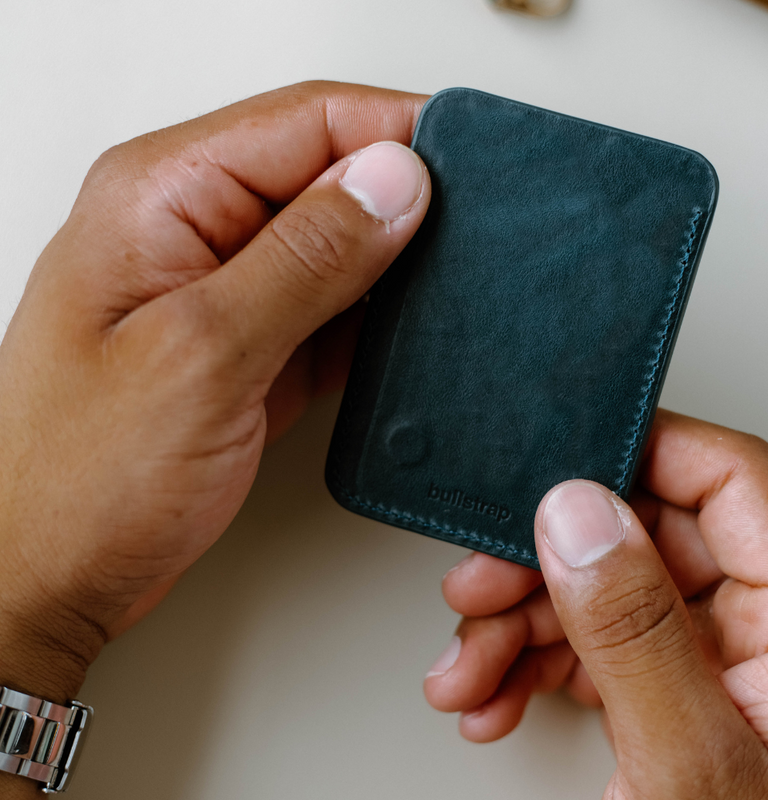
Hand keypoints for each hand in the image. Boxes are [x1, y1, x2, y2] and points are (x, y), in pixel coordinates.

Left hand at [0, 81, 429, 722]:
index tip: (475, 164)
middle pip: (326, 176)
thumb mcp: (203, 355)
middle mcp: (194, 230)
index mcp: (162, 197)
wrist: (50, 574)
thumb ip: (305, 260)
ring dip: (398, 262)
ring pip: (337, 244)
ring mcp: (225, 290)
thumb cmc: (81, 478)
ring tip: (459, 284)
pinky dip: (377, 318)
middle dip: (407, 198)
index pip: (307, 122)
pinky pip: (331, 308)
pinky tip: (414, 335)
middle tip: (482, 230)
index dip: (399, 132)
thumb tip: (393, 182)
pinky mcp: (251, 345)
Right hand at [425, 409, 767, 798]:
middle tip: (475, 592)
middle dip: (538, 565)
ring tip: (467, 670)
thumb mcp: (691, 770)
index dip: (634, 454)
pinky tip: (493, 691)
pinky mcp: (677, 683)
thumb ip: (634, 634)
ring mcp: (720, 652)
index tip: (547, 470)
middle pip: (638, 532)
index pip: (724, 475)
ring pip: (602, 586)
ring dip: (518, 622)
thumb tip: (574, 515)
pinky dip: (532, 660)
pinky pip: (595, 638)